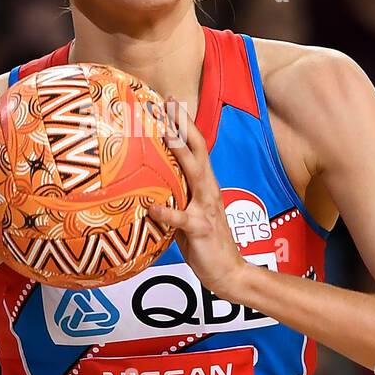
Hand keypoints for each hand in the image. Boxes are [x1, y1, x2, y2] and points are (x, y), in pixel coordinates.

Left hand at [147, 96, 249, 302]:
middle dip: (182, 125)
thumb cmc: (206, 244)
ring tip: (163, 133)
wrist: (229, 272)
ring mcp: (206, 208)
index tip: (167, 102)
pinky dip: (166, 211)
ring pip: (194, 173)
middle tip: (165, 103)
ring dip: (179, 151)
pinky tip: (150, 206)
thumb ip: (174, 197)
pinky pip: (181, 218)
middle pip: (197, 150)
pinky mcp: (201, 229)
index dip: (183, 124)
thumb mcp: (188, 214)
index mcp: (205, 185)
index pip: (195, 147)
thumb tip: (145, 186)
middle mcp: (208, 190)